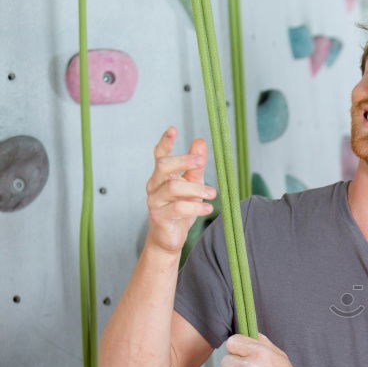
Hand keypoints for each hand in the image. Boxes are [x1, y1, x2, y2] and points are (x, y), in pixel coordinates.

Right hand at [145, 127, 215, 254]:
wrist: (169, 238)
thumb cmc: (180, 210)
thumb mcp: (192, 185)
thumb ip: (195, 166)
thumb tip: (200, 142)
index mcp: (161, 176)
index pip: (159, 155)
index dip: (165, 142)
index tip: (173, 129)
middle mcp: (154, 186)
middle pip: (164, 166)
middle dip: (184, 161)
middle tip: (201, 162)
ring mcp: (155, 202)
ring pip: (173, 187)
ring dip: (196, 188)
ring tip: (213, 193)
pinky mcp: (160, 217)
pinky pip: (178, 208)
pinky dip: (196, 207)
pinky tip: (208, 208)